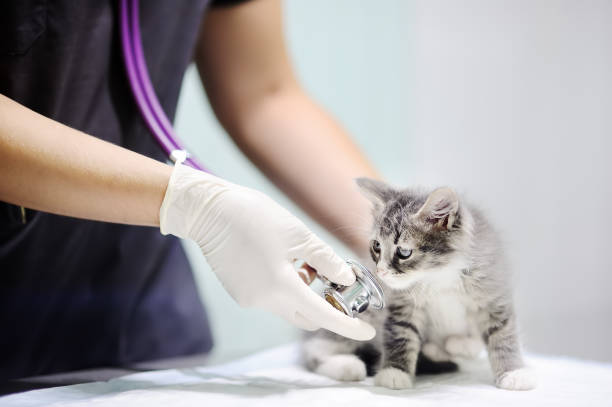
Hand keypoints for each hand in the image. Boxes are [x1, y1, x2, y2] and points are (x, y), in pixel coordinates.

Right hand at [160, 163, 374, 340]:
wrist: (209, 212)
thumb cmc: (255, 217)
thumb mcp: (299, 235)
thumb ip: (326, 260)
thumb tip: (346, 278)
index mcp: (282, 286)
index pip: (324, 316)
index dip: (348, 325)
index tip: (368, 331)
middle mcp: (264, 300)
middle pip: (307, 316)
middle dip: (325, 305)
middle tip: (333, 280)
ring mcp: (249, 299)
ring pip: (288, 306)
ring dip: (303, 292)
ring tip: (301, 259)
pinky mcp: (239, 293)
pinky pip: (271, 298)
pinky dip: (284, 287)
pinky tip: (280, 260)